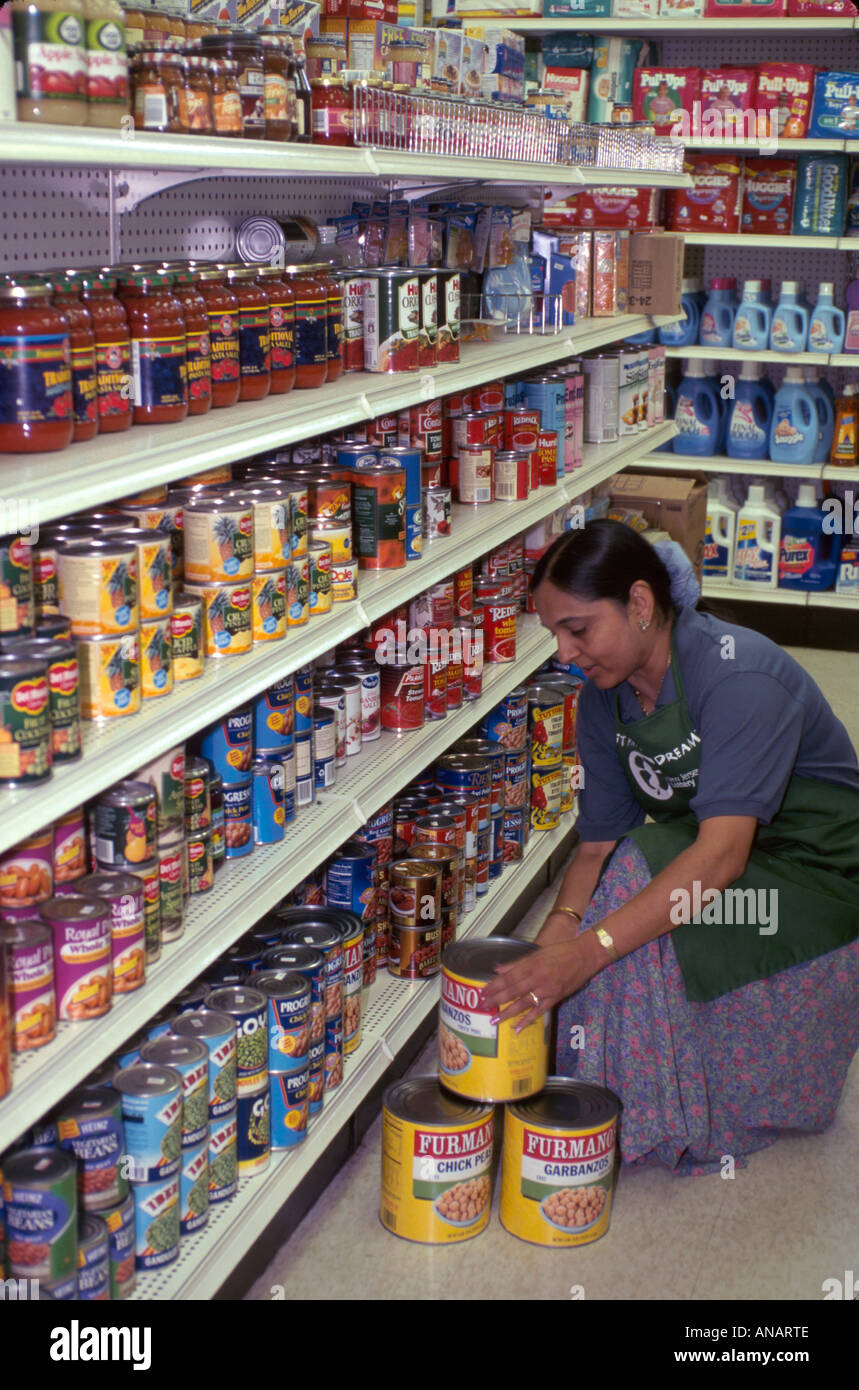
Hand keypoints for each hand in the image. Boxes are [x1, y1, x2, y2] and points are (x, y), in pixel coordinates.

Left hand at [481, 934, 602, 1033]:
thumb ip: (517, 963)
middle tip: (483, 1006)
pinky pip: (539, 1011)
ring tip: (494, 1020)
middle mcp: (537, 978)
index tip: (484, 992)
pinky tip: (517, 1028)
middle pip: (513, 991)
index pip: (509, 977)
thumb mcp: (537, 953)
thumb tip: (497, 969)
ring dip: (507, 1012)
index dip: (495, 985)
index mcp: (532, 964)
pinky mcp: (555, 998)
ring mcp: (547, 989)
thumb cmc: (561, 951)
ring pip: (523, 1003)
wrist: (585, 956)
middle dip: (497, 999)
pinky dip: (527, 1020)